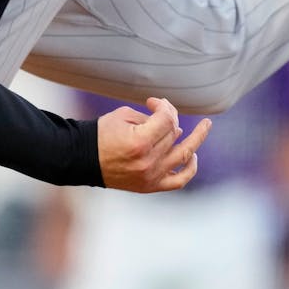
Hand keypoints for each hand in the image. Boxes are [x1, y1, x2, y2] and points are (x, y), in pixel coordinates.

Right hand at [95, 97, 211, 192]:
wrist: (83, 159)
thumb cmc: (101, 134)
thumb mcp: (123, 116)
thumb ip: (150, 117)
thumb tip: (172, 121)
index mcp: (140, 142)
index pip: (167, 119)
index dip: (164, 106)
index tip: (152, 102)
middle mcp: (149, 161)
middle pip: (173, 134)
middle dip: (170, 118)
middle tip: (162, 111)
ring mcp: (151, 176)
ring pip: (183, 155)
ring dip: (196, 139)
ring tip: (205, 126)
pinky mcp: (150, 186)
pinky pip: (178, 180)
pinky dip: (190, 168)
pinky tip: (192, 156)